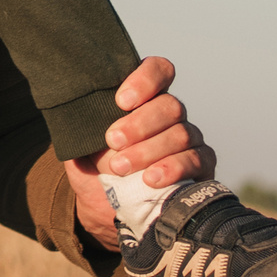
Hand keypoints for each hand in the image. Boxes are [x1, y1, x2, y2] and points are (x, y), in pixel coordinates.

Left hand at [61, 57, 213, 246]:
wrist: (108, 206)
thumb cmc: (96, 163)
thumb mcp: (82, 140)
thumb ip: (83, 122)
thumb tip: (75, 113)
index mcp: (144, 97)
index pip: (158, 70)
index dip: (145, 80)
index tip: (120, 101)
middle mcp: (170, 113)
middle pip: (169, 106)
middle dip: (139, 124)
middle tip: (112, 140)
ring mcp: (189, 138)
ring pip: (181, 134)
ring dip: (148, 151)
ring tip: (119, 167)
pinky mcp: (201, 165)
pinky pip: (195, 160)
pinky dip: (172, 169)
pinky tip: (150, 179)